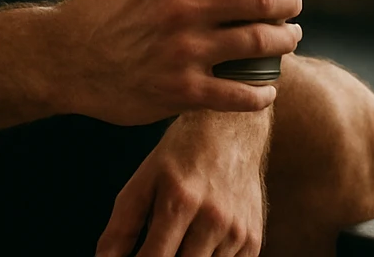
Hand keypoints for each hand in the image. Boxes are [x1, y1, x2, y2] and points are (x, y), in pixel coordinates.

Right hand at [49, 0, 303, 125]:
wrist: (62, 60)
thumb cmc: (99, 9)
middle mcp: (181, 8)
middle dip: (289, 0)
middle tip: (293, 2)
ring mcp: (183, 52)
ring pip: (259, 43)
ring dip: (285, 40)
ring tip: (289, 37)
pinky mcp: (181, 92)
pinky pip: (239, 94)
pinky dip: (262, 92)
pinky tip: (267, 88)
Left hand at [97, 109, 270, 256]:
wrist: (232, 129)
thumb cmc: (181, 153)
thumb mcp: (144, 179)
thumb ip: (121, 225)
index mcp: (180, 201)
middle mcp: (213, 218)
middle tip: (153, 252)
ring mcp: (237, 231)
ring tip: (176, 245)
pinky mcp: (252, 239)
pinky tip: (197, 248)